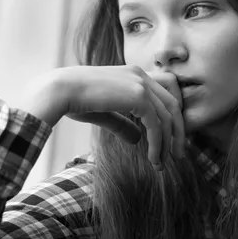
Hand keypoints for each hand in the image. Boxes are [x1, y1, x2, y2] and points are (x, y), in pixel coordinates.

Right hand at [60, 65, 184, 169]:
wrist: (59, 90)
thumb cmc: (75, 100)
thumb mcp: (104, 112)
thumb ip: (122, 123)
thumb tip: (137, 139)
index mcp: (133, 74)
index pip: (166, 93)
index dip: (171, 116)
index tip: (168, 138)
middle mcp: (140, 75)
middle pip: (173, 104)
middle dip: (178, 132)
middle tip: (176, 155)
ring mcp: (141, 84)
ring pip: (168, 117)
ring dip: (168, 143)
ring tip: (161, 164)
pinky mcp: (138, 96)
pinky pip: (157, 125)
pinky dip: (158, 144)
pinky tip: (152, 159)